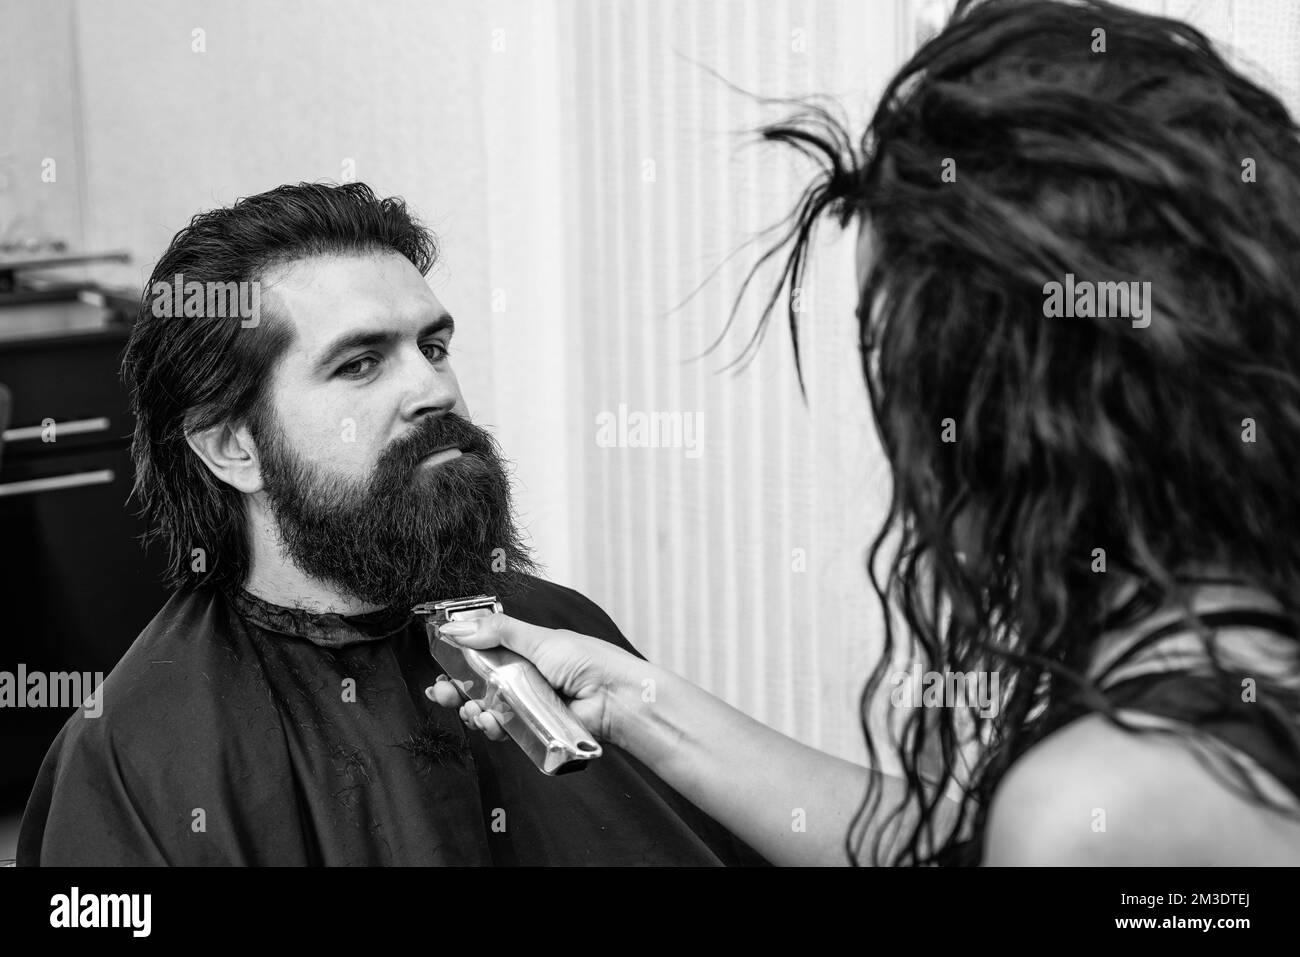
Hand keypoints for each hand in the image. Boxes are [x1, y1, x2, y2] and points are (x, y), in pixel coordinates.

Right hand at [424, 613, 648, 745]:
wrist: (617, 697)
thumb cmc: (589, 662)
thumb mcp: (539, 638)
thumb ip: (498, 631)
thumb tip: (457, 626)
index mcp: (524, 652)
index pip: (482, 655)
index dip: (458, 661)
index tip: (439, 665)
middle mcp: (523, 678)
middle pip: (477, 686)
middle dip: (455, 690)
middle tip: (440, 692)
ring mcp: (527, 705)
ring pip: (486, 710)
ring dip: (470, 710)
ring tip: (469, 708)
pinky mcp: (532, 729)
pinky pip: (503, 730)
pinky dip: (490, 727)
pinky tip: (487, 720)